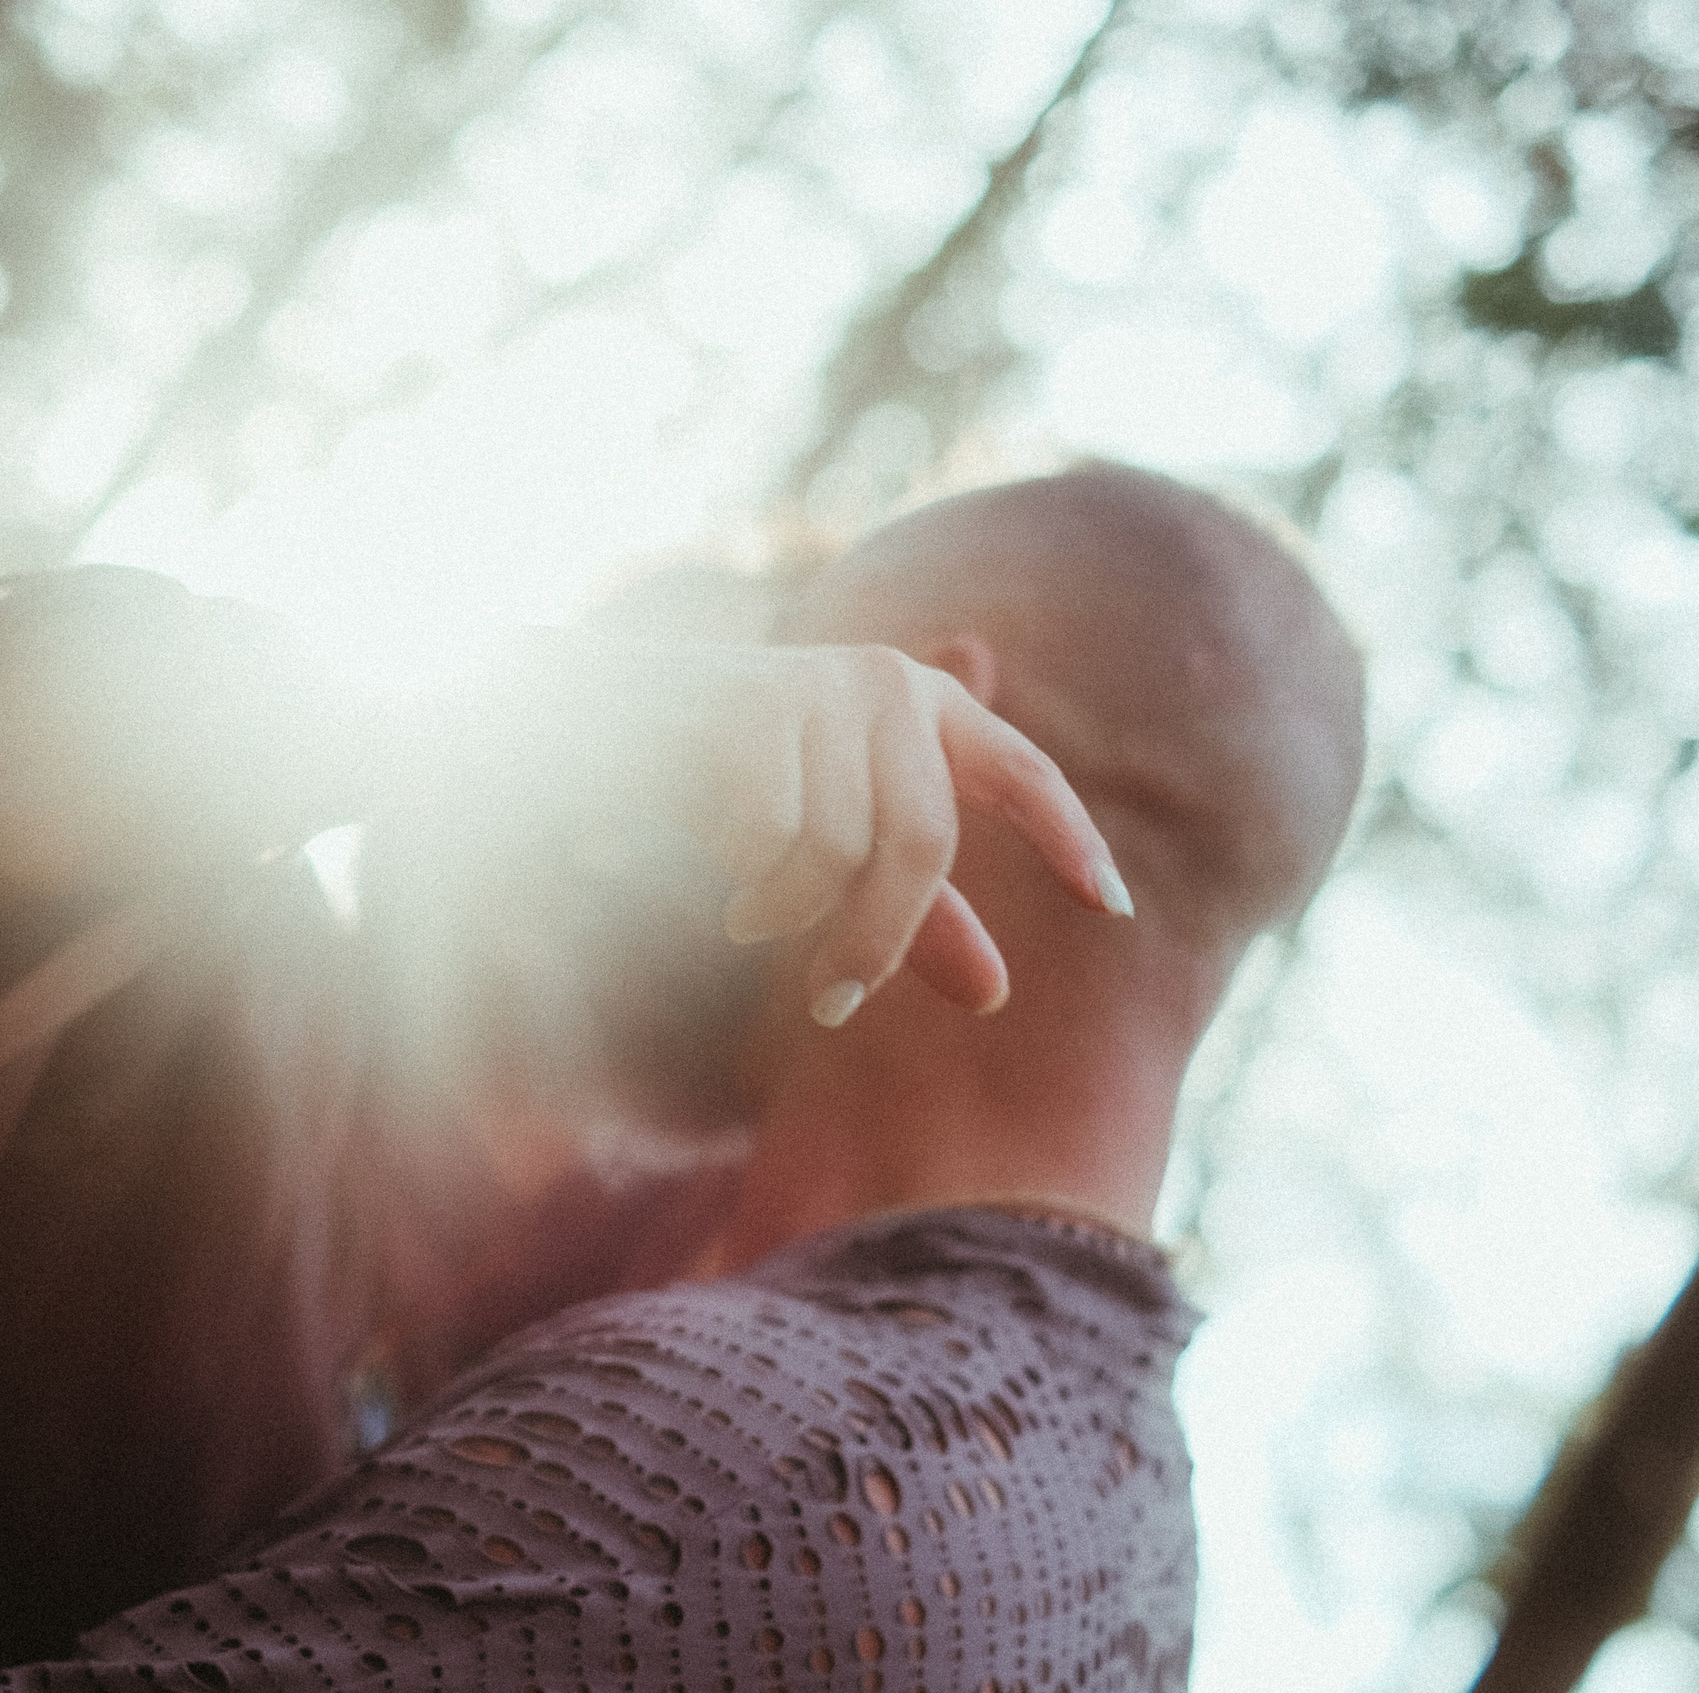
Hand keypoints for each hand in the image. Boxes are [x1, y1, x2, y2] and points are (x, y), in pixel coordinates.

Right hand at [648, 642, 1128, 1024]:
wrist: (584, 721)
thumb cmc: (718, 782)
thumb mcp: (825, 845)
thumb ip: (911, 910)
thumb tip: (995, 995)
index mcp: (919, 705)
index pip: (1023, 770)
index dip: (1069, 837)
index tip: (1113, 909)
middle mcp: (884, 681)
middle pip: (924, 844)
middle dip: (880, 939)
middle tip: (833, 1004)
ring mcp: (819, 685)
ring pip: (841, 851)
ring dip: (787, 911)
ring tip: (746, 914)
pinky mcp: (752, 706)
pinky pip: (775, 839)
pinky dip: (746, 880)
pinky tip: (718, 871)